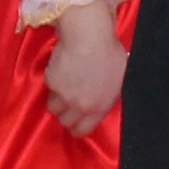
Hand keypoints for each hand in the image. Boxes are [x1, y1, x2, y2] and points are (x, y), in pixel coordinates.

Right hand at [42, 0, 127, 136]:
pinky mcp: (51, 82)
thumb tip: (104, 97)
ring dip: (57, 100)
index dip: (78, 126)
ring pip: (53, 108)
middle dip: (66, 114)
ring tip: (64, 87)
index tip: (76, 120)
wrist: (89, 37)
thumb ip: (109, 95)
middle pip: (65, 121)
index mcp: (99, 108)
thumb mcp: (119, 79)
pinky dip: (53, 81)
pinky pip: (49, 88)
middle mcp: (80, 106)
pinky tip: (61, 70)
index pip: (82, 131)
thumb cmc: (110, 53)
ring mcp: (64, 95)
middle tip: (69, 102)